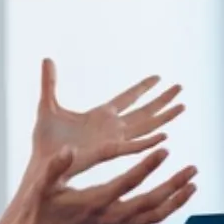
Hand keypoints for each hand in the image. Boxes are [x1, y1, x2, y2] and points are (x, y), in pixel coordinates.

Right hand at [14, 147, 197, 223]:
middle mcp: (110, 219)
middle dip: (174, 186)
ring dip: (176, 202)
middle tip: (192, 169)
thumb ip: (55, 166)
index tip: (165, 150)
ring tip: (194, 185)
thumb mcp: (41, 185)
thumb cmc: (40, 208)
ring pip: (154, 218)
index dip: (148, 166)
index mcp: (94, 203)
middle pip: (150, 203)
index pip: (128, 183)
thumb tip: (67, 148)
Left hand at [32, 59, 183, 178]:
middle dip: (162, 100)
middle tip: (180, 87)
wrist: (41, 165)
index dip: (142, 88)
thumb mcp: (47, 106)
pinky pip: (131, 148)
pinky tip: (163, 137)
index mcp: (100, 116)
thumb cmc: (45, 143)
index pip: (127, 98)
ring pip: (144, 127)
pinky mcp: (107, 153)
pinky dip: (147, 143)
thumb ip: (49, 83)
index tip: (158, 77)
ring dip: (163, 118)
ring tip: (182, 106)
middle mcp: (111, 127)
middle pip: (143, 111)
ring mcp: (112, 140)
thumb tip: (47, 59)